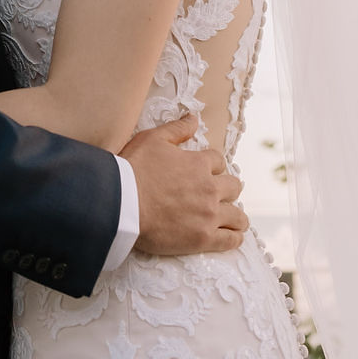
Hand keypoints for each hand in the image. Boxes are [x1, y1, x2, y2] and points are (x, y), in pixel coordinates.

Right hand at [120, 114, 246, 256]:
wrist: (121, 204)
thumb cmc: (133, 170)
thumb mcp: (153, 139)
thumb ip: (177, 129)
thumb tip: (194, 118)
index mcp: (199, 164)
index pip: (218, 162)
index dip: (213, 167)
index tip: (208, 173)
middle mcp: (209, 188)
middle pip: (233, 187)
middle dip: (228, 189)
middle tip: (220, 195)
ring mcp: (208, 215)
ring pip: (237, 216)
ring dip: (236, 216)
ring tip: (233, 220)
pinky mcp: (203, 238)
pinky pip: (230, 240)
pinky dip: (234, 238)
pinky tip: (233, 237)